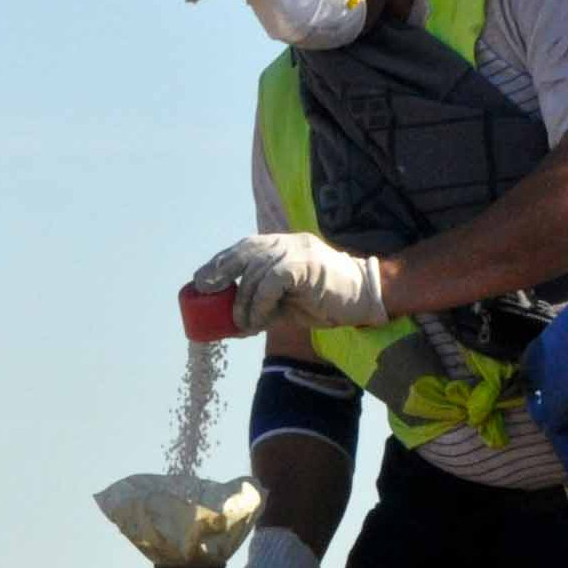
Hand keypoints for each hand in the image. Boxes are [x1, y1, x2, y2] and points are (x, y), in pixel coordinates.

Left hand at [191, 233, 386, 332]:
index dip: (219, 262)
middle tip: (205, 291)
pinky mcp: (304, 265)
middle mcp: (285, 243)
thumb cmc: (327, 300)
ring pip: (255, 271)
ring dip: (243, 302)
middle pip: (243, 251)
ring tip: (242, 323)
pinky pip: (271, 282)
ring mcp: (296, 251)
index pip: (243, 248)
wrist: (366, 297)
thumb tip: (232, 324)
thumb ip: (263, 304)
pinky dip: (260, 303)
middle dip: (219, 270)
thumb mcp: (287, 303)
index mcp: (280, 246)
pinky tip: (258, 320)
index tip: (201, 281)